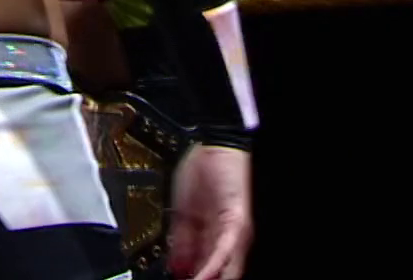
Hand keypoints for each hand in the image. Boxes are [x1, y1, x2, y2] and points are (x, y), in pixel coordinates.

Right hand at [168, 144, 253, 279]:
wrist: (215, 145)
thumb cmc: (201, 172)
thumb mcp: (183, 211)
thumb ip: (181, 241)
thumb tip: (175, 267)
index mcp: (213, 236)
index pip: (204, 267)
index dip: (193, 276)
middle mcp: (227, 239)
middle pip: (217, 272)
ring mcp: (234, 233)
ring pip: (225, 269)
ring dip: (207, 278)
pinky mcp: (237, 224)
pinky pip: (224, 252)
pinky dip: (213, 267)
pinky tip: (202, 275)